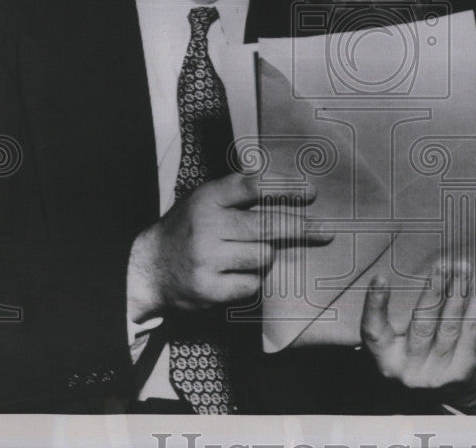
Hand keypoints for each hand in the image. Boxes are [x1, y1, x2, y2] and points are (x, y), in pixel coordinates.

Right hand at [128, 173, 332, 319]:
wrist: (148, 268)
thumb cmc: (188, 229)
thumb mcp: (205, 199)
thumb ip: (239, 192)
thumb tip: (291, 185)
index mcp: (208, 198)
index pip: (254, 185)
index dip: (286, 187)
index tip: (311, 192)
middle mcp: (207, 226)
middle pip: (268, 225)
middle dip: (302, 227)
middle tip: (327, 230)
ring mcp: (207, 259)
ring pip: (264, 255)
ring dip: (267, 256)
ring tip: (250, 254)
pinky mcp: (208, 289)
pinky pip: (252, 284)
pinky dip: (251, 281)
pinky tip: (235, 275)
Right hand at [360, 261, 475, 414]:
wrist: (455, 396)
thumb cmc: (422, 358)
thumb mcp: (401, 347)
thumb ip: (398, 321)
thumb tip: (405, 271)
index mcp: (387, 361)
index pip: (374, 332)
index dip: (375, 306)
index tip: (380, 278)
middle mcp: (409, 371)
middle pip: (421, 325)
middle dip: (434, 291)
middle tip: (442, 264)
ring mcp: (437, 373)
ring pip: (449, 325)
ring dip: (458, 292)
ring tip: (463, 268)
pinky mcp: (462, 370)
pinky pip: (470, 330)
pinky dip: (475, 304)